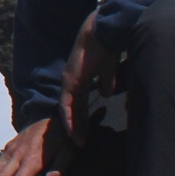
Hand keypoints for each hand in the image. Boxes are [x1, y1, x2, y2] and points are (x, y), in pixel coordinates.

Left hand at [59, 11, 117, 140]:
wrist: (103, 33)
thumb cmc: (106, 47)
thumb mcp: (107, 69)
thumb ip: (105, 81)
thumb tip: (106, 93)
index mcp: (81, 78)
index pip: (80, 102)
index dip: (84, 117)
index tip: (88, 131)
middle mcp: (72, 81)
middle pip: (73, 109)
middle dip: (78, 126)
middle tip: (81, 142)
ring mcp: (69, 81)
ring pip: (68, 110)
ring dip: (73, 126)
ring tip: (78, 142)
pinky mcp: (70, 81)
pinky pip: (67, 105)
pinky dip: (69, 119)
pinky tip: (73, 132)